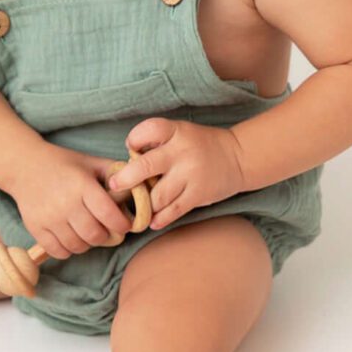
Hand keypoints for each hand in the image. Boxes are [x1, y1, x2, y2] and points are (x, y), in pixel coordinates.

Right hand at [4, 145, 133, 260]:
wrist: (24, 166)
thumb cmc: (63, 164)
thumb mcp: (90, 162)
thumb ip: (115, 173)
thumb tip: (142, 186)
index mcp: (82, 185)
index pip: (109, 215)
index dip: (122, 225)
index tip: (124, 224)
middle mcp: (65, 203)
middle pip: (95, 235)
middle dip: (106, 235)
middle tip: (106, 229)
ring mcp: (49, 218)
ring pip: (78, 246)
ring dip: (87, 243)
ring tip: (88, 231)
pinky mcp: (36, 228)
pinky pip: (59, 251)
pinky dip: (69, 249)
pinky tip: (71, 236)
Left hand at [109, 117, 246, 229]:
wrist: (238, 157)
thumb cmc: (199, 145)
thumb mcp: (180, 133)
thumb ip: (156, 143)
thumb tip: (126, 162)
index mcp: (176, 131)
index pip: (147, 130)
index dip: (133, 139)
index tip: (131, 149)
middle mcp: (182, 152)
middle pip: (145, 166)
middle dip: (125, 178)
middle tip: (114, 185)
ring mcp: (191, 175)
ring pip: (157, 195)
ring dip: (145, 203)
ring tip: (137, 207)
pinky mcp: (199, 194)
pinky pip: (174, 210)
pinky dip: (160, 218)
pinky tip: (152, 221)